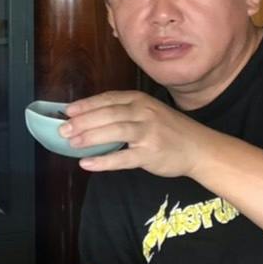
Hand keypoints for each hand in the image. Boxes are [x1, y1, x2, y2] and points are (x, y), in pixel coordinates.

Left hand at [61, 90, 212, 177]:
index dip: (86, 105)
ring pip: (114, 131)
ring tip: (71, 143)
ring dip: (89, 137)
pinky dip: (103, 161)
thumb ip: (123, 112)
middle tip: (63, 129)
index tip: (67, 111)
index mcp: (139, 100)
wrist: (199, 148)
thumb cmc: (168, 130)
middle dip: (82, 121)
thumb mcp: (148, 112)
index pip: (108, 99)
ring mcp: (148, 133)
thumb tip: (87, 118)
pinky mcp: (150, 154)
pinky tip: (87, 164)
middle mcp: (143, 113)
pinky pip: (122, 158)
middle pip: (107, 114)